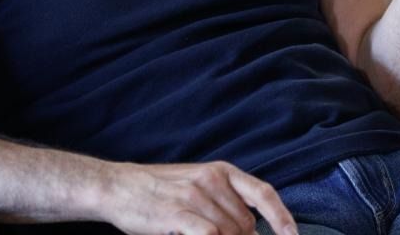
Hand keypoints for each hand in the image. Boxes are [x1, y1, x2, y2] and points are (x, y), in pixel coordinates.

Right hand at [100, 161, 296, 234]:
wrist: (117, 187)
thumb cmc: (157, 190)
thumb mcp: (195, 183)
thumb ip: (224, 201)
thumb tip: (251, 228)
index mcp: (219, 170)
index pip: (262, 193)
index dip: (282, 218)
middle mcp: (211, 180)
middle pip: (245, 223)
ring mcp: (195, 197)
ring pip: (229, 233)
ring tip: (198, 232)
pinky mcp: (179, 215)